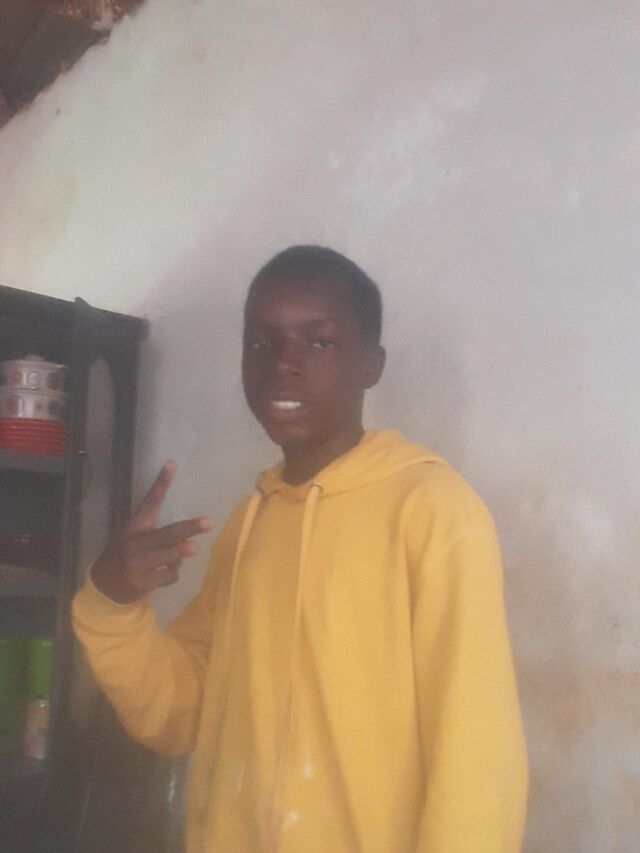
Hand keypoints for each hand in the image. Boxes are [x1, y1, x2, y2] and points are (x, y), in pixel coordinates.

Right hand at [91, 461, 212, 603]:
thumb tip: (187, 538)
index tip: (171, 464)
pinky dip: (171, 574)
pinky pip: (170, 575)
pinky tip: (159, 574)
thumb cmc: (125, 556)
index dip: (160, 484)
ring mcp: (136, 564)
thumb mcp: (134, 539)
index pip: (149, 501)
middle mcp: (134, 543)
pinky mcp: (141, 583)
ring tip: (179, 554)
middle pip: (167, 533)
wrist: (102, 586)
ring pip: (172, 557)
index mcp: (133, 527)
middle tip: (207, 523)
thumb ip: (158, 536)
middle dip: (188, 528)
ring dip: (179, 556)